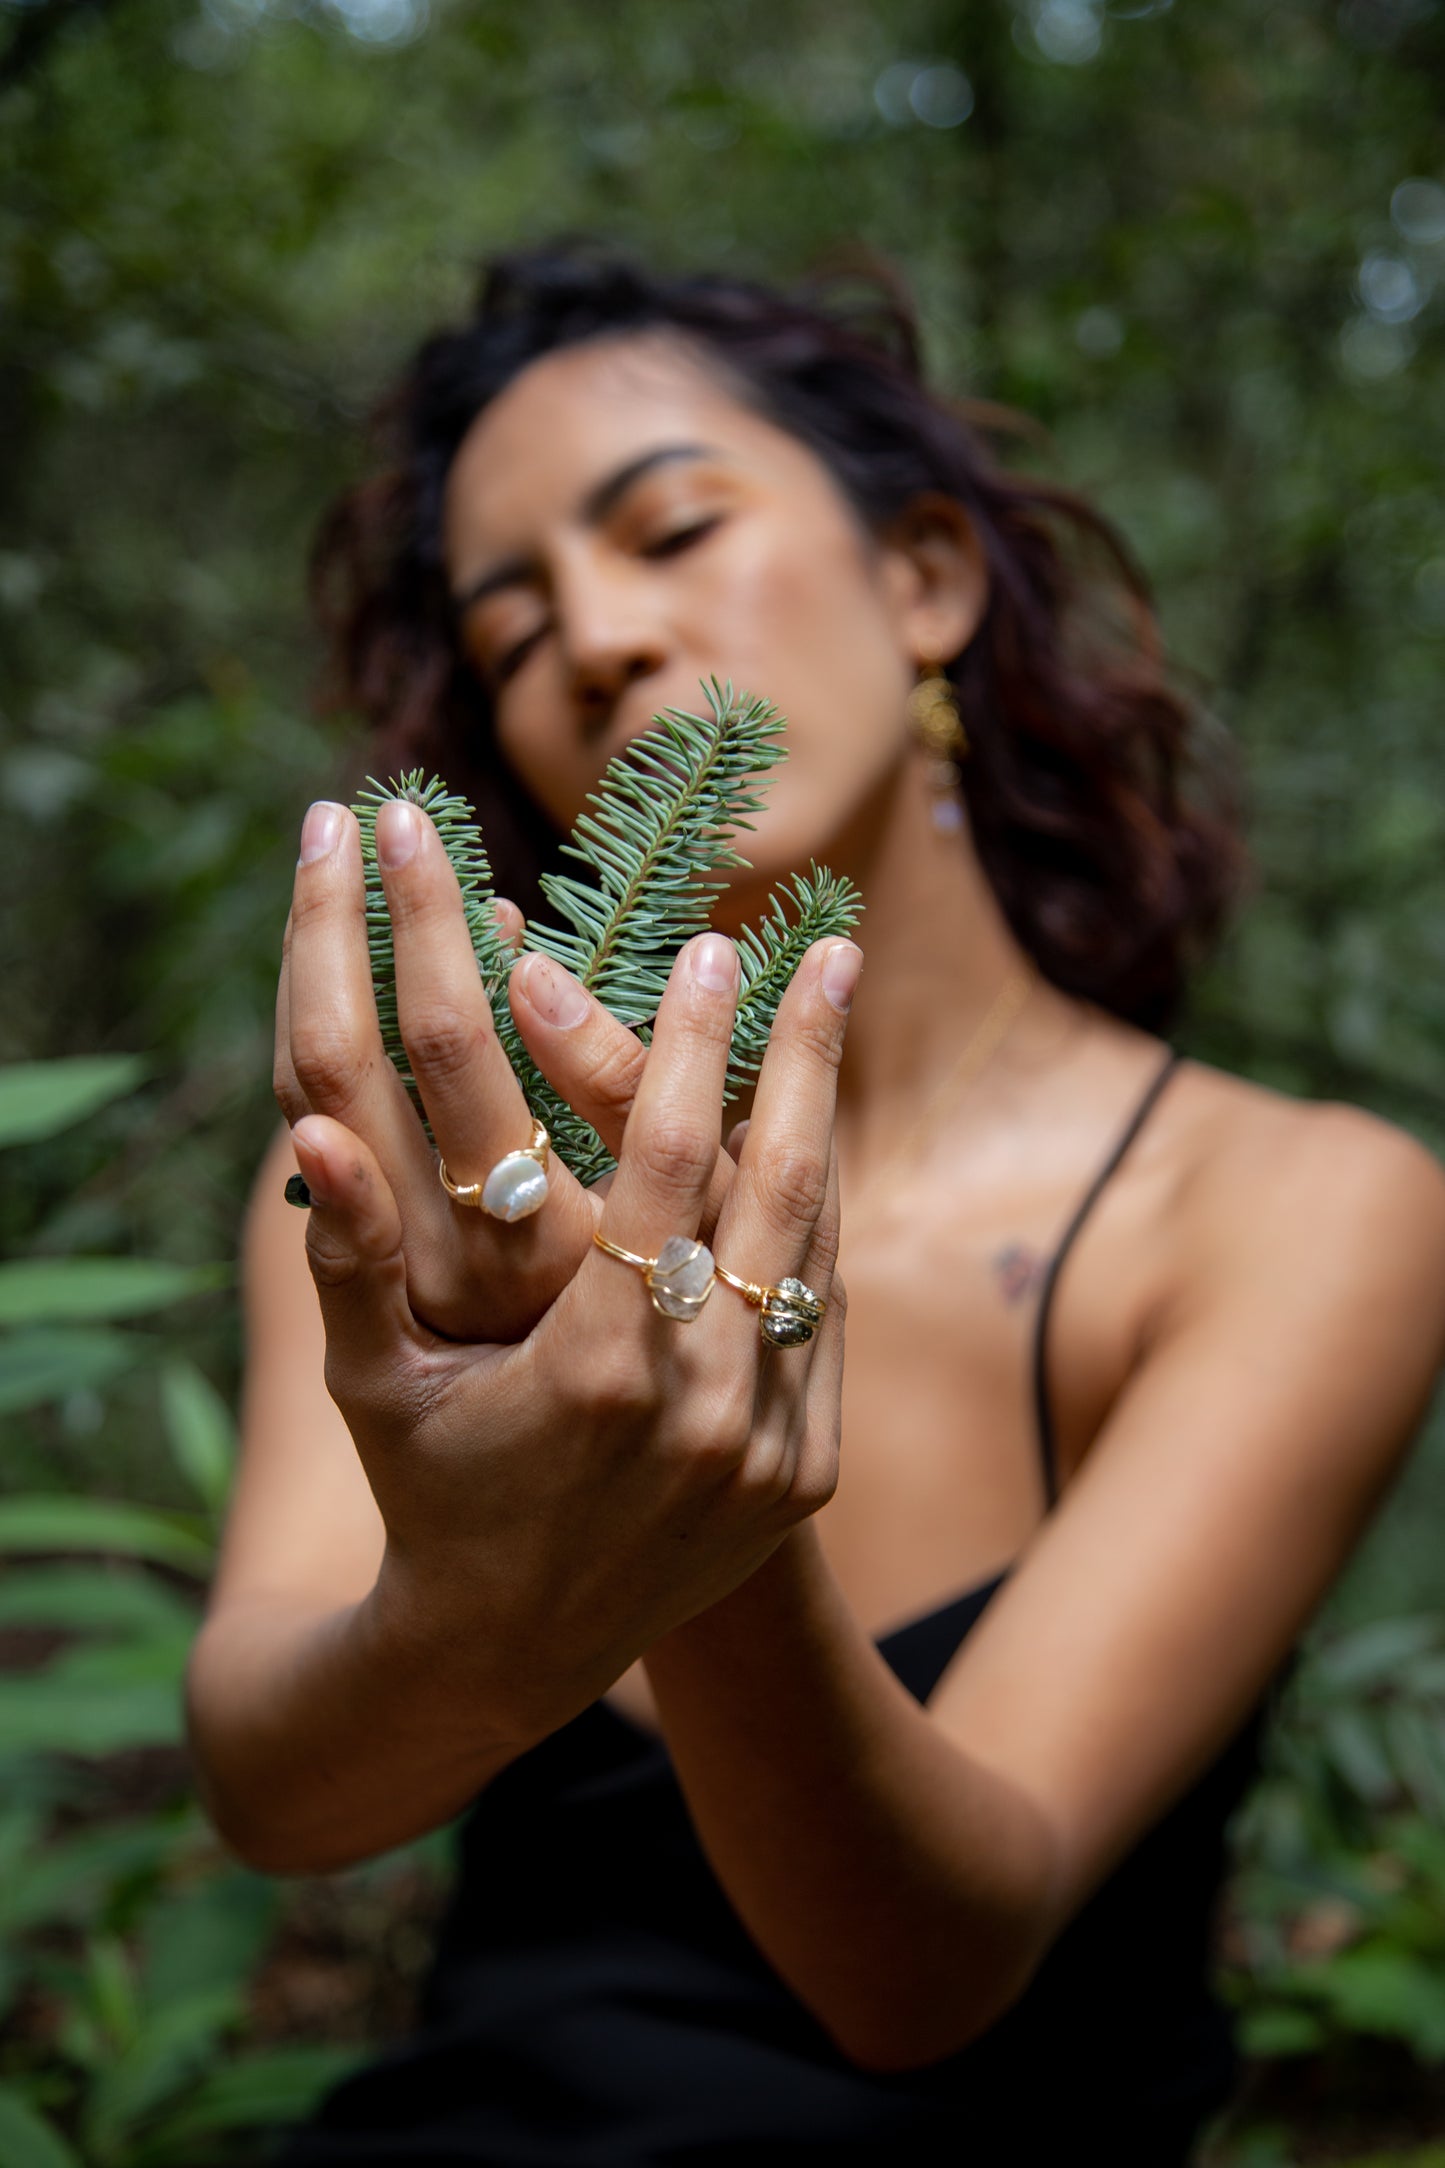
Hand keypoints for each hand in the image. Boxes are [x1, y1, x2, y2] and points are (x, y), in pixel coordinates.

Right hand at [284, 886, 859, 1739]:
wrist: (503, 1656)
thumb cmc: (426, 1492)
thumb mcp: (373, 1381)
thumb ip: (349, 1253)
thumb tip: (305, 1124)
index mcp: (600, 1368)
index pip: (671, 1168)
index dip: (696, 1050)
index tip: (715, 948)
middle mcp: (706, 1406)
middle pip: (777, 1190)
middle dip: (807, 1058)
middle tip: (833, 950)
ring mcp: (769, 1446)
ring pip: (817, 1248)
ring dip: (823, 1129)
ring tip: (830, 1022)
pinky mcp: (805, 1474)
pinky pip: (826, 1317)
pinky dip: (818, 1228)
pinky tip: (811, 1150)